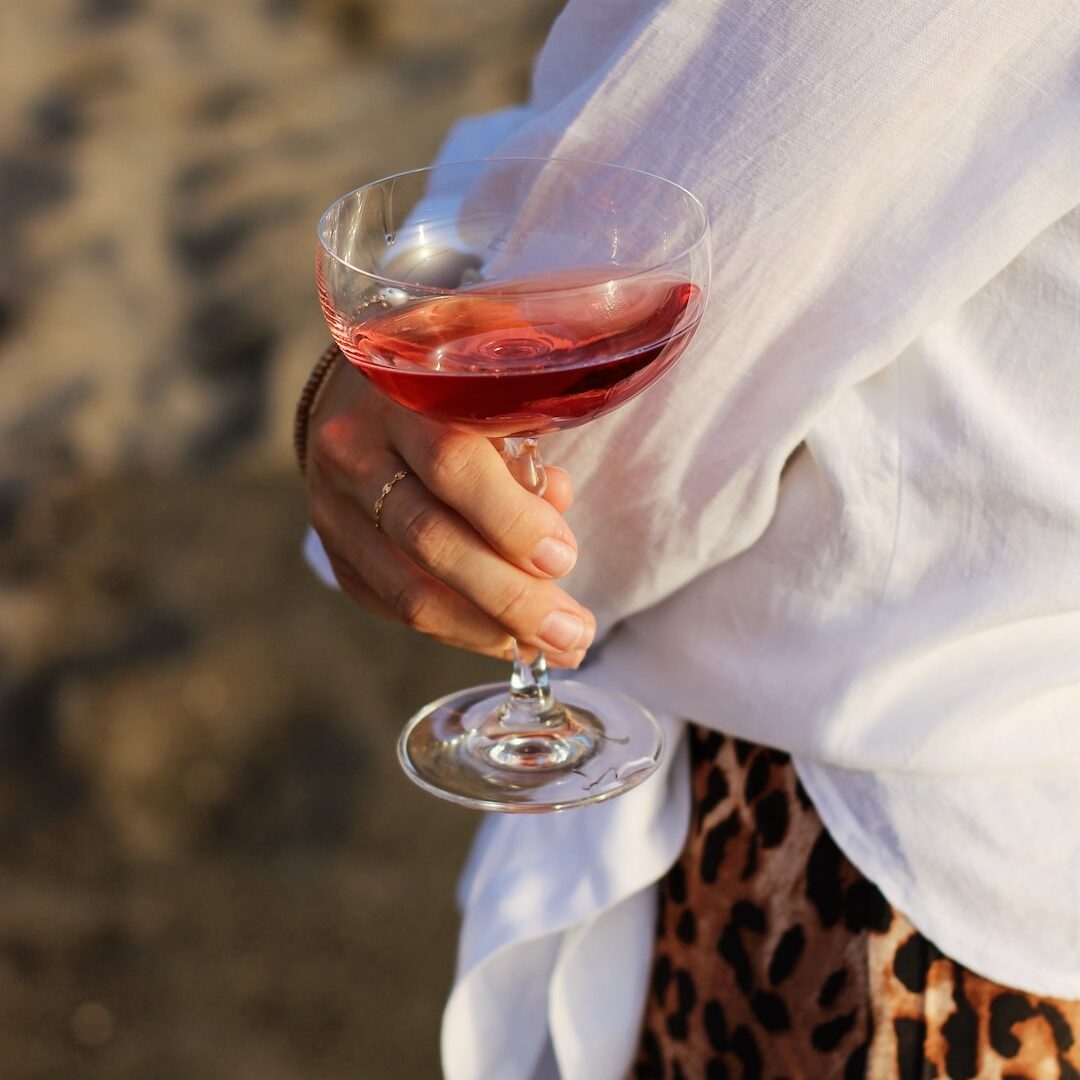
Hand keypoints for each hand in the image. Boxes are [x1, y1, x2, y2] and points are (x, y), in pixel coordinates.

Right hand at [305, 362, 595, 666]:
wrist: (366, 395)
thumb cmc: (454, 390)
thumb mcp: (493, 388)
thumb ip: (528, 437)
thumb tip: (556, 503)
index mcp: (400, 394)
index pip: (452, 463)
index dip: (511, 519)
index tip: (563, 558)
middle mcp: (354, 452)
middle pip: (430, 540)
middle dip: (512, 596)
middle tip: (574, 629)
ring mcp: (335, 509)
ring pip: (410, 592)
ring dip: (492, 629)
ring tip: (557, 645)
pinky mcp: (336, 554)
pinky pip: (399, 609)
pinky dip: (462, 630)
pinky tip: (509, 637)